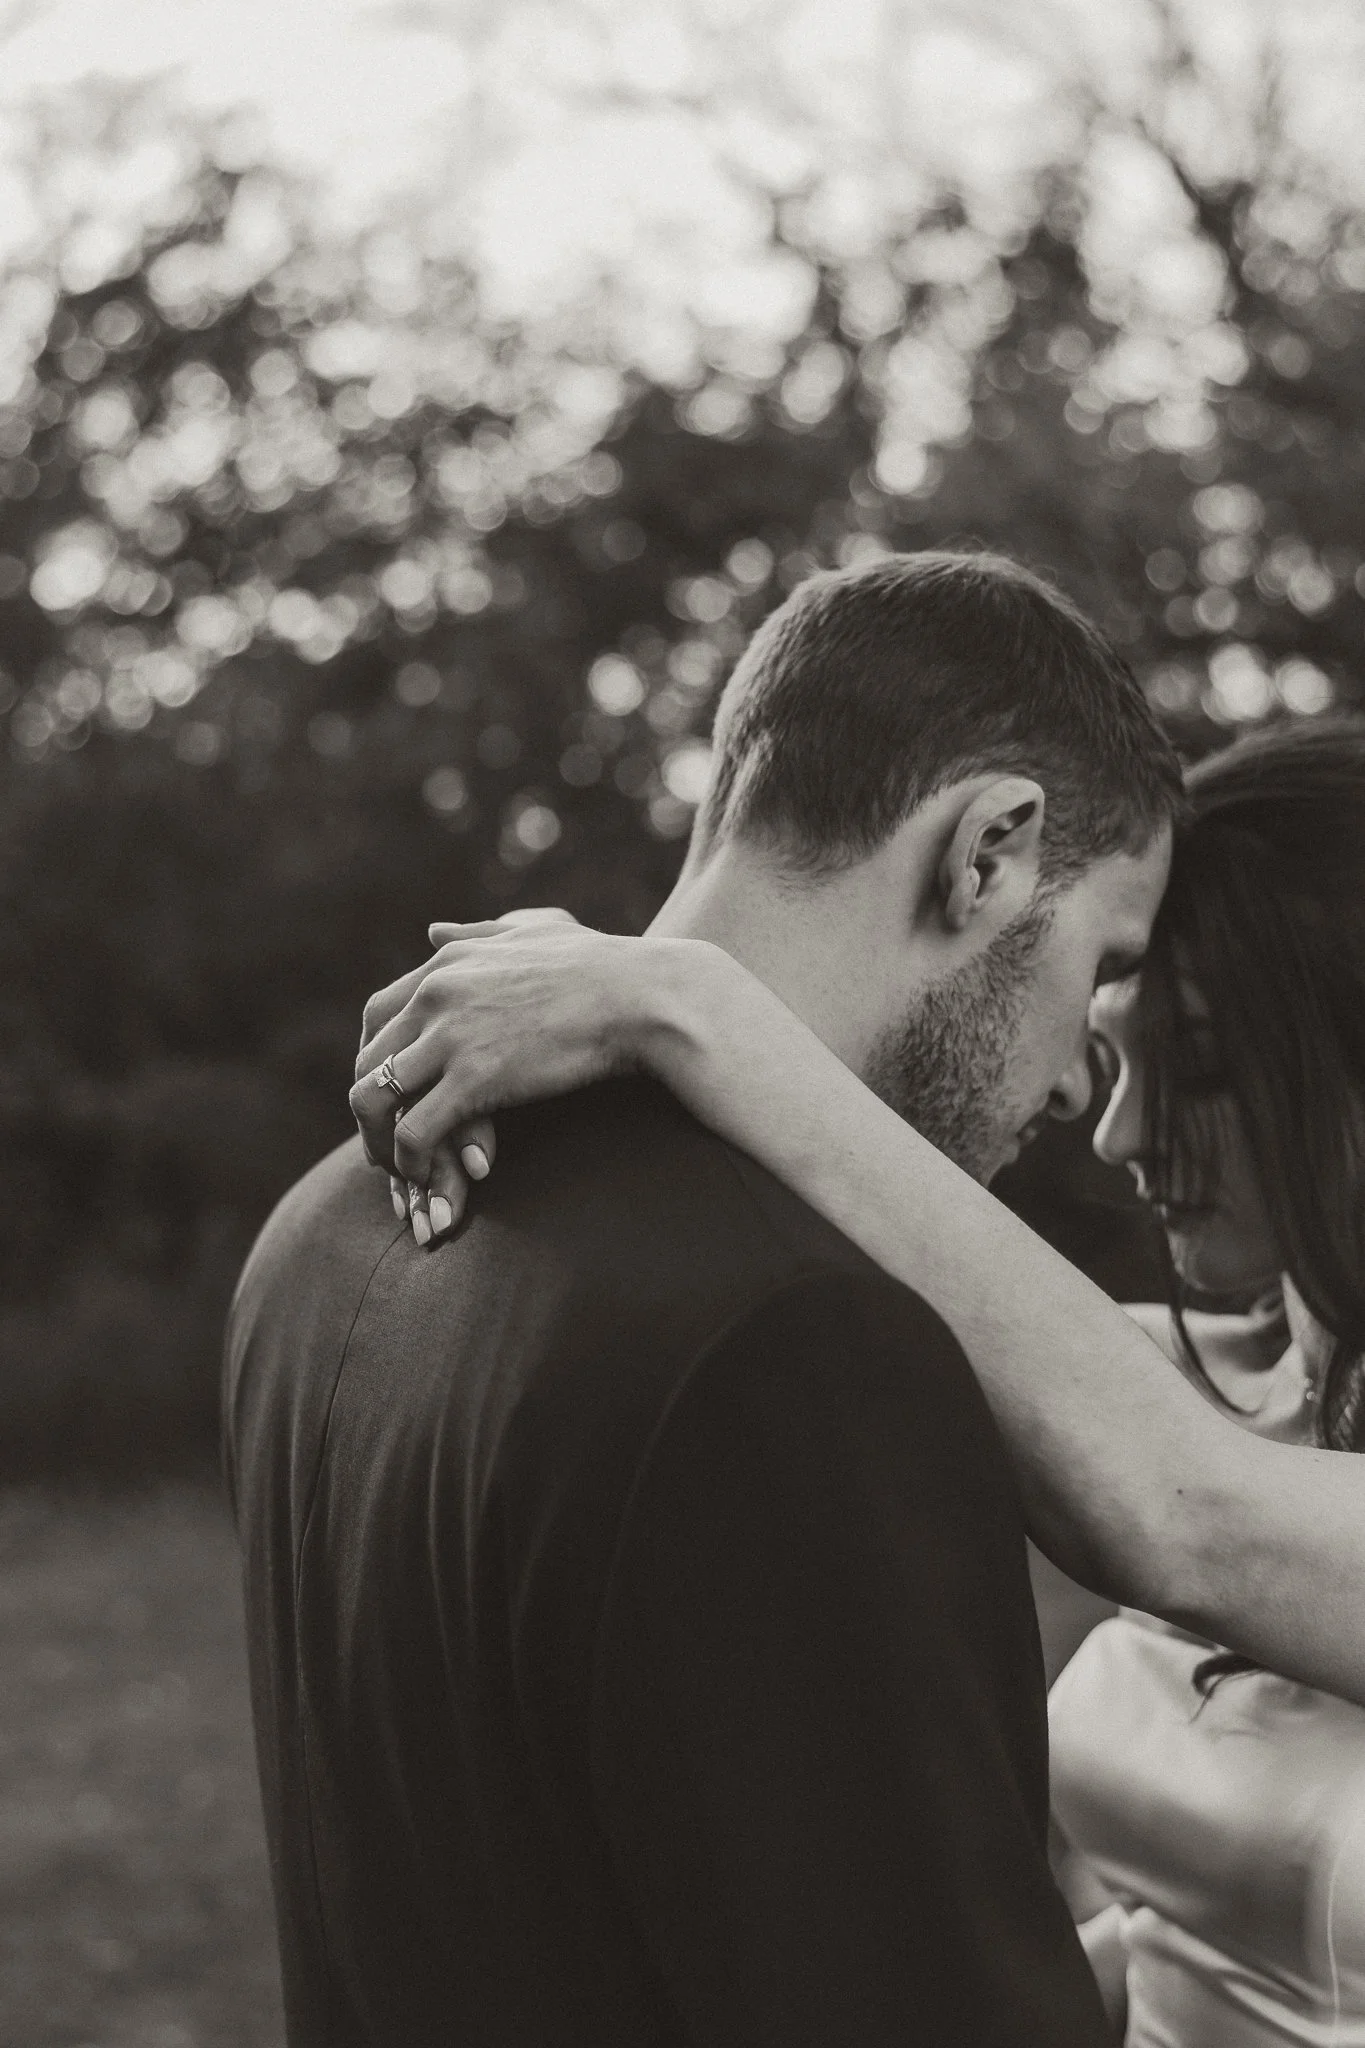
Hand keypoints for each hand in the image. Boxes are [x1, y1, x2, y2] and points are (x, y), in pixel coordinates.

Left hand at [351, 909, 659, 1241]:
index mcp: (447, 962)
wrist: (642, 995)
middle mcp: (436, 993)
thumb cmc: (604, 965)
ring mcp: (450, 1036)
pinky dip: (410, 1162)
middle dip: (371, 1108)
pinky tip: (428, 1178)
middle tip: (387, 1143)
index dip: (375, 1061)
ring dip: (379, 1142)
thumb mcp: (531, 932)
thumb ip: (477, 934)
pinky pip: (413, 1132)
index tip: (393, 1094)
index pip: (377, 1016)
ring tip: (401, 1170)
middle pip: (368, 1060)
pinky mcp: (474, 1080)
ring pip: (374, 1098)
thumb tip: (432, 930)